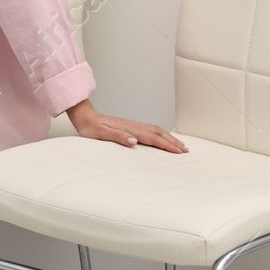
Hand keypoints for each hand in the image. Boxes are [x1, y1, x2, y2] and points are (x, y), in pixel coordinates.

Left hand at [65, 99, 187, 151]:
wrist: (84, 117)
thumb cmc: (91, 127)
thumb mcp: (102, 134)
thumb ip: (118, 137)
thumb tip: (134, 141)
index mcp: (130, 129)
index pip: (153, 138)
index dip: (166, 145)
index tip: (178, 152)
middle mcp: (134, 126)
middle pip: (159, 133)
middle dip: (173, 142)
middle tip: (185, 150)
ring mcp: (132, 125)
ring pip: (156, 130)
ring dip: (169, 137)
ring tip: (179, 144)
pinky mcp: (129, 126)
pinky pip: (150, 130)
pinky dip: (160, 134)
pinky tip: (162, 137)